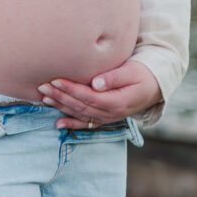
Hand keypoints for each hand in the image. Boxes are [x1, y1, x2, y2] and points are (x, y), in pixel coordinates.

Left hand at [37, 60, 162, 129]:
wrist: (153, 87)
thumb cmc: (142, 74)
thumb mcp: (132, 72)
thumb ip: (114, 77)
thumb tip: (96, 83)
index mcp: (116, 101)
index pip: (89, 97)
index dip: (71, 89)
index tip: (55, 80)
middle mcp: (110, 113)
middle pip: (81, 105)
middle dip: (60, 96)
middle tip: (42, 86)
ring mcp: (107, 117)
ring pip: (80, 113)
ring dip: (61, 106)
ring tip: (44, 97)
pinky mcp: (104, 117)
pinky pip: (86, 123)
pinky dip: (72, 123)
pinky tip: (58, 124)